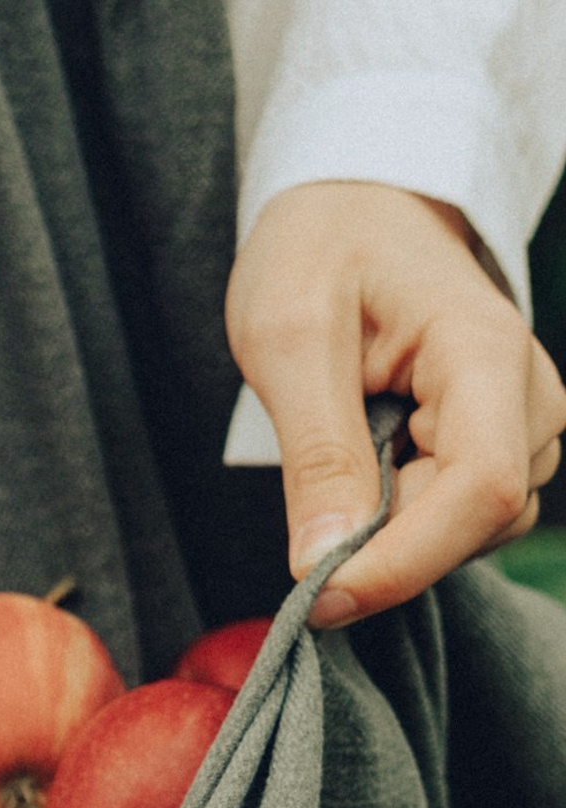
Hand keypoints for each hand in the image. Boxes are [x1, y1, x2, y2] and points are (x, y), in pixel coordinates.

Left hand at [226, 182, 565, 627]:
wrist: (349, 206)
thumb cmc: (316, 251)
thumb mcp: (287, 336)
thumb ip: (316, 450)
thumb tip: (326, 558)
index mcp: (483, 350)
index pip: (481, 488)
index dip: (405, 561)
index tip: (320, 595)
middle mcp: (526, 391)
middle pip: (480, 521)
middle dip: (389, 552)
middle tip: (303, 531)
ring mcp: (519, 420)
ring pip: (473, 531)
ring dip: (394, 537)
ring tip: (334, 473)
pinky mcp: (495, 441)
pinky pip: (459, 519)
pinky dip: (402, 525)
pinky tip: (359, 481)